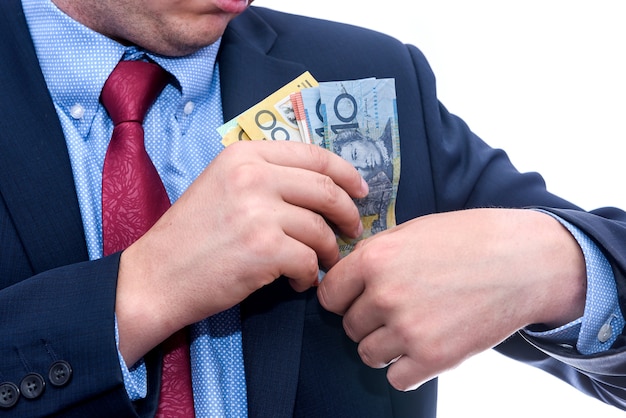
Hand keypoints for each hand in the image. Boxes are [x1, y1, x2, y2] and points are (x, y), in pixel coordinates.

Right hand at [116, 140, 367, 363]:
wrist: (157, 275)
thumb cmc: (190, 234)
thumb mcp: (222, 184)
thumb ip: (266, 176)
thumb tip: (321, 188)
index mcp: (245, 154)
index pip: (314, 155)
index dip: (346, 173)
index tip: (360, 190)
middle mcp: (253, 176)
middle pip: (326, 190)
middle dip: (348, 213)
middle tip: (353, 231)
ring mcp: (259, 211)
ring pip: (320, 229)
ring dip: (328, 251)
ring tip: (320, 263)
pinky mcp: (264, 248)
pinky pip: (308, 261)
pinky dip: (309, 275)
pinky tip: (297, 281)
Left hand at [318, 208, 585, 390]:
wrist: (525, 261)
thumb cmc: (469, 240)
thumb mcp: (412, 231)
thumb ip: (374, 256)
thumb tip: (343, 278)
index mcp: (374, 258)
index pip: (329, 296)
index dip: (342, 298)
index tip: (356, 299)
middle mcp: (384, 295)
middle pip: (349, 326)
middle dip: (368, 320)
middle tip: (398, 309)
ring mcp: (408, 329)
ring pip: (368, 354)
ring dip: (385, 346)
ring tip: (413, 328)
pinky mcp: (434, 358)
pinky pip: (397, 379)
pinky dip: (407, 369)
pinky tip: (424, 348)